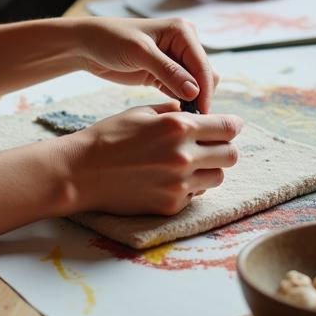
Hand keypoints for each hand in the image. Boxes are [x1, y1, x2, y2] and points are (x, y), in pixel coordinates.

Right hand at [63, 103, 241, 214]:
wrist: (83, 172)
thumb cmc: (110, 136)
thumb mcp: (143, 112)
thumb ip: (175, 111)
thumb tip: (196, 111)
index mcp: (179, 127)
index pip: (228, 127)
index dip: (232, 125)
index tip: (231, 126)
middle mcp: (184, 156)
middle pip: (231, 155)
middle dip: (224, 147)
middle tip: (210, 145)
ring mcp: (179, 184)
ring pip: (218, 177)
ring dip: (210, 168)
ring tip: (189, 163)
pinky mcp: (171, 205)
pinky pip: (196, 194)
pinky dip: (190, 186)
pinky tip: (170, 178)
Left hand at [75, 16, 217, 111]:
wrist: (88, 45)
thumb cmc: (112, 40)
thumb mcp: (140, 53)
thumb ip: (168, 71)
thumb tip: (195, 91)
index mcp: (182, 31)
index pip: (202, 64)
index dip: (205, 90)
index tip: (203, 115)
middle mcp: (183, 43)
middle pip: (204, 76)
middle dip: (200, 96)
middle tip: (190, 122)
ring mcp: (175, 60)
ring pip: (195, 85)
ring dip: (191, 102)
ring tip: (182, 122)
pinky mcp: (165, 74)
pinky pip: (182, 91)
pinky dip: (181, 102)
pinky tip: (174, 116)